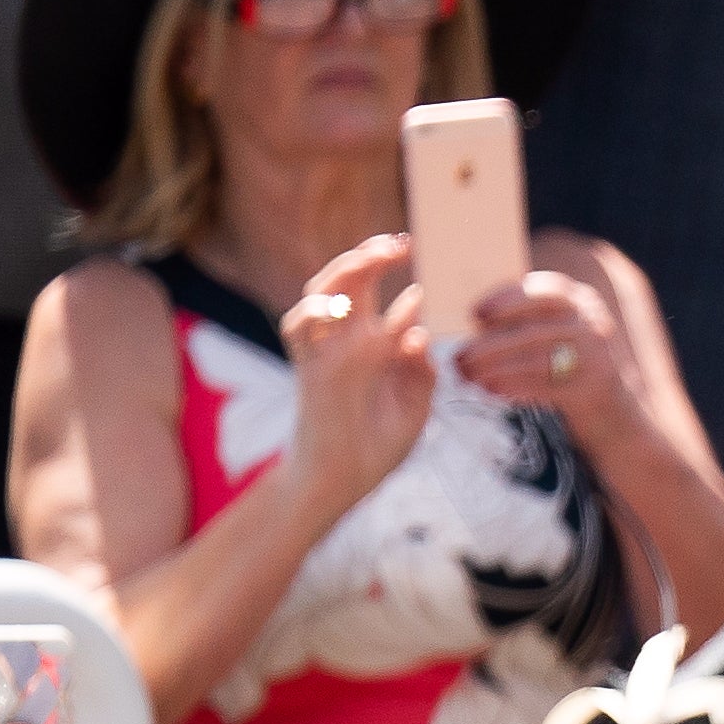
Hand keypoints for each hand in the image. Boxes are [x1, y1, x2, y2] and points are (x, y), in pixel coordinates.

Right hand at [283, 232, 435, 506]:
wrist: (342, 481)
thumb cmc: (378, 446)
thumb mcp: (414, 407)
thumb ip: (421, 373)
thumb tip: (422, 333)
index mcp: (370, 345)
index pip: (378, 294)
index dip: (394, 272)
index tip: (420, 250)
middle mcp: (343, 342)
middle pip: (348, 281)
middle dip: (371, 256)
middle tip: (402, 242)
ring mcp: (324, 353)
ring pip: (321, 294)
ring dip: (346, 270)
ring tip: (376, 256)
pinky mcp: (310, 371)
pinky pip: (302, 331)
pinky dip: (317, 312)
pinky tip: (342, 303)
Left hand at [444, 257, 641, 452]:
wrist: (609, 402)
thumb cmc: (567, 356)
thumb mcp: (556, 327)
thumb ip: (527, 316)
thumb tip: (473, 318)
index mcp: (580, 299)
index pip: (546, 290)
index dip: (509, 300)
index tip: (476, 314)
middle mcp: (593, 324)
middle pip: (536, 330)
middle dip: (492, 345)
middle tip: (461, 357)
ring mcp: (597, 357)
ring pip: (537, 361)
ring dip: (498, 370)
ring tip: (470, 377)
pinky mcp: (593, 387)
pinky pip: (546, 387)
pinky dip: (516, 388)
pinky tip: (493, 391)